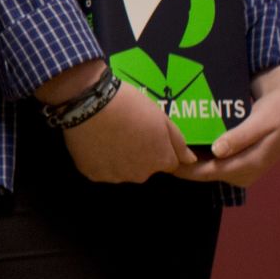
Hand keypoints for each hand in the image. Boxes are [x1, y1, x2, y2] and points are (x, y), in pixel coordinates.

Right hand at [60, 73, 193, 183]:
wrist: (89, 102)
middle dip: (139, 155)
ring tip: (108, 134)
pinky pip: (101, 169)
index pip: (168, 162)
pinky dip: (100, 159)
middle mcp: (141, 174)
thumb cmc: (130, 105)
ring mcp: (116, 176)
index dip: (158, 147)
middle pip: (144, 168)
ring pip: (122, 170)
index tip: (147, 133)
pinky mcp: (93, 174)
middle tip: (126, 131)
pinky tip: (95, 140)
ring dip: (119, 158)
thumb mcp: (161, 118)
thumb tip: (190, 160)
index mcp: (160, 160)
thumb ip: (178, 142)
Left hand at [174, 62, 279, 187]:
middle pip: (205, 172)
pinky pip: (213, 161)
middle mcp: (244, 172)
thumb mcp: (262, 120)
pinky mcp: (238, 162)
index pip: (209, 173)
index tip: (163, 158)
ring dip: (188, 159)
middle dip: (182, 164)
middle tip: (156, 148)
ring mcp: (241, 169)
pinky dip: (199, 153)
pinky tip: (183, 142)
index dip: (185, 169)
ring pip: (208, 168)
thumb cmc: (279, 111)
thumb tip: (218, 152)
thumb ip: (240, 137)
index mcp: (249, 165)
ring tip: (164, 144)